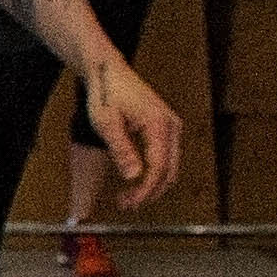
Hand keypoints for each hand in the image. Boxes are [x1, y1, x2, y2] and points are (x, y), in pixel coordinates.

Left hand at [83, 59, 184, 207]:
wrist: (109, 72)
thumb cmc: (106, 93)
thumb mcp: (106, 123)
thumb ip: (121, 150)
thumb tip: (133, 176)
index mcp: (159, 125)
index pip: (158, 168)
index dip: (144, 190)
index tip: (129, 203)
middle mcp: (171, 126)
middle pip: (169, 171)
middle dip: (148, 192)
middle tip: (125, 205)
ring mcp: (170, 127)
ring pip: (169, 167)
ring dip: (151, 185)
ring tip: (127, 197)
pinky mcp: (165, 128)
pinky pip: (165, 158)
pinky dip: (153, 173)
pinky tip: (135, 180)